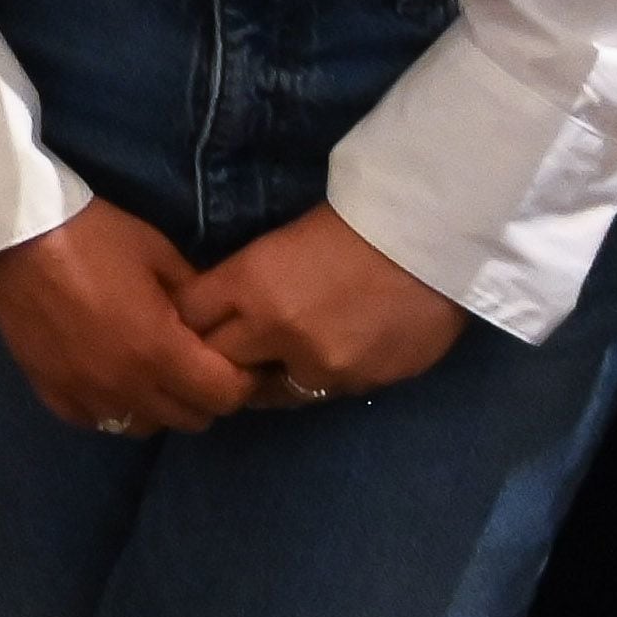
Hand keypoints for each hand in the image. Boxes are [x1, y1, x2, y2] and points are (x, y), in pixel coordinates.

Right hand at [0, 200, 254, 433]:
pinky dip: (109, 407)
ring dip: (156, 405)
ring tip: (151, 373)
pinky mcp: (50, 390)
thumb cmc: (93, 236)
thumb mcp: (160, 254)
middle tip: (195, 363)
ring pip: (143, 426)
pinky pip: (94, 420)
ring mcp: (85, 392)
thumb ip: (197, 298)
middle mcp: (126, 385)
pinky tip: (108, 378)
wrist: (15, 233)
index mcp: (160, 351)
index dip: (240, 380)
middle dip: (203, 394)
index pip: (224, 396)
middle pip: (190, 418)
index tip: (234, 359)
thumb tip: (216, 324)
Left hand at [176, 202, 470, 404]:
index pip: (189, 318)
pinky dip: (315, 379)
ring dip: (265, 378)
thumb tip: (216, 312)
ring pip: (270, 390)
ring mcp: (322, 365)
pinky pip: (321, 392)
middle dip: (216, 357)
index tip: (187, 323)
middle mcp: (277, 331)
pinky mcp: (361, 384)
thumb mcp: (277, 244)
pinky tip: (324, 358)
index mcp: (249, 285)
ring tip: (273, 362)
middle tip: (221, 352)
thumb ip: (244, 283)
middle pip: (220, 363)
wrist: (431, 239)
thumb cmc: (351, 225)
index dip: (185, 321)